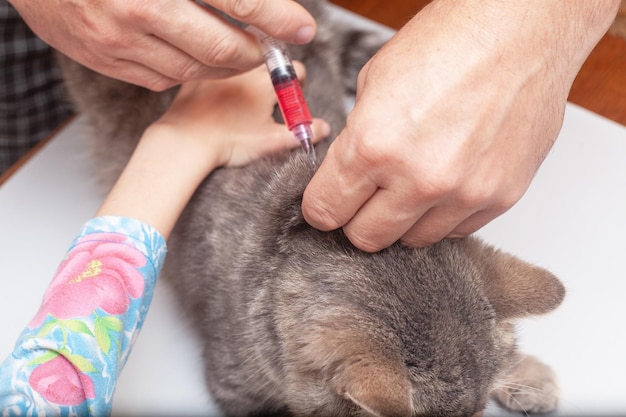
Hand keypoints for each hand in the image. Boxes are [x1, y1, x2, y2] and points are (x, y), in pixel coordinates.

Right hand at [9, 0, 315, 90]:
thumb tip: (254, 3)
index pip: (238, 2)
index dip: (277, 18)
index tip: (303, 28)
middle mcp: (138, 10)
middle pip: (222, 50)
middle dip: (256, 53)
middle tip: (270, 45)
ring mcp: (117, 41)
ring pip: (195, 71)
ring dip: (225, 66)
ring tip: (237, 50)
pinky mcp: (105, 60)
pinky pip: (162, 79)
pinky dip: (188, 70)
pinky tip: (194, 54)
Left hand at [148, 62, 328, 169]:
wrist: (186, 143)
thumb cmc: (230, 142)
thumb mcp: (272, 141)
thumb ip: (302, 133)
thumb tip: (323, 128)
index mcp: (267, 80)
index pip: (296, 70)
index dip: (298, 85)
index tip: (292, 97)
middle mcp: (244, 68)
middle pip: (270, 60)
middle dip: (275, 75)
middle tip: (270, 97)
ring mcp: (219, 69)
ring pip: (241, 62)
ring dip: (248, 73)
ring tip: (245, 98)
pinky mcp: (196, 76)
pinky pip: (215, 69)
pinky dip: (221, 78)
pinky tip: (218, 98)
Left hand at [302, 0, 618, 251]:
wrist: (519, 30)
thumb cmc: (450, 43)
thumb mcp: (374, 83)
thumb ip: (357, 140)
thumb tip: (345, 174)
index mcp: (374, 145)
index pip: (325, 211)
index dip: (321, 207)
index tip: (327, 204)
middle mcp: (419, 177)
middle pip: (366, 238)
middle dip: (358, 219)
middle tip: (366, 197)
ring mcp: (463, 193)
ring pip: (412, 241)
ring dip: (404, 219)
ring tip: (411, 182)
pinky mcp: (500, 197)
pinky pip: (456, 231)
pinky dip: (443, 214)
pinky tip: (445, 181)